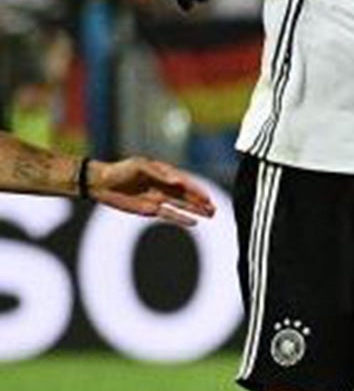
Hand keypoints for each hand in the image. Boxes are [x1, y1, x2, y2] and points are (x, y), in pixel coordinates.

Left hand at [90, 157, 216, 225]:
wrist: (100, 183)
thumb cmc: (120, 170)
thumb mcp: (139, 166)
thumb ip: (160, 173)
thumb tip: (179, 181)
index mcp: (163, 173)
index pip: (185, 182)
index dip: (197, 190)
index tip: (207, 197)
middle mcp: (164, 186)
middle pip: (187, 195)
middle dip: (201, 202)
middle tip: (215, 208)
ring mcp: (158, 198)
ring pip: (182, 206)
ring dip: (196, 210)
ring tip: (211, 215)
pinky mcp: (150, 210)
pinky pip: (170, 215)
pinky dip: (182, 219)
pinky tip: (194, 223)